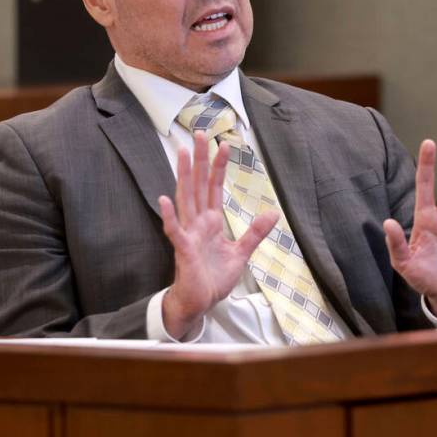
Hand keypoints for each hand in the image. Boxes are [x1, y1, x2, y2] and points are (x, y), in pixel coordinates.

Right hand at [158, 131, 279, 339]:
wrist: (200, 303)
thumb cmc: (213, 278)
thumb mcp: (241, 253)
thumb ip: (254, 232)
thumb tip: (273, 212)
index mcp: (210, 222)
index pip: (214, 188)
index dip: (218, 167)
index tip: (223, 145)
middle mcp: (197, 223)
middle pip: (198, 185)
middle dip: (199, 160)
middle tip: (199, 133)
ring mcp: (188, 234)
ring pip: (185, 199)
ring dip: (183, 176)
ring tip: (181, 153)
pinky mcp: (183, 250)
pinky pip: (174, 230)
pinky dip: (168, 216)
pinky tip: (163, 199)